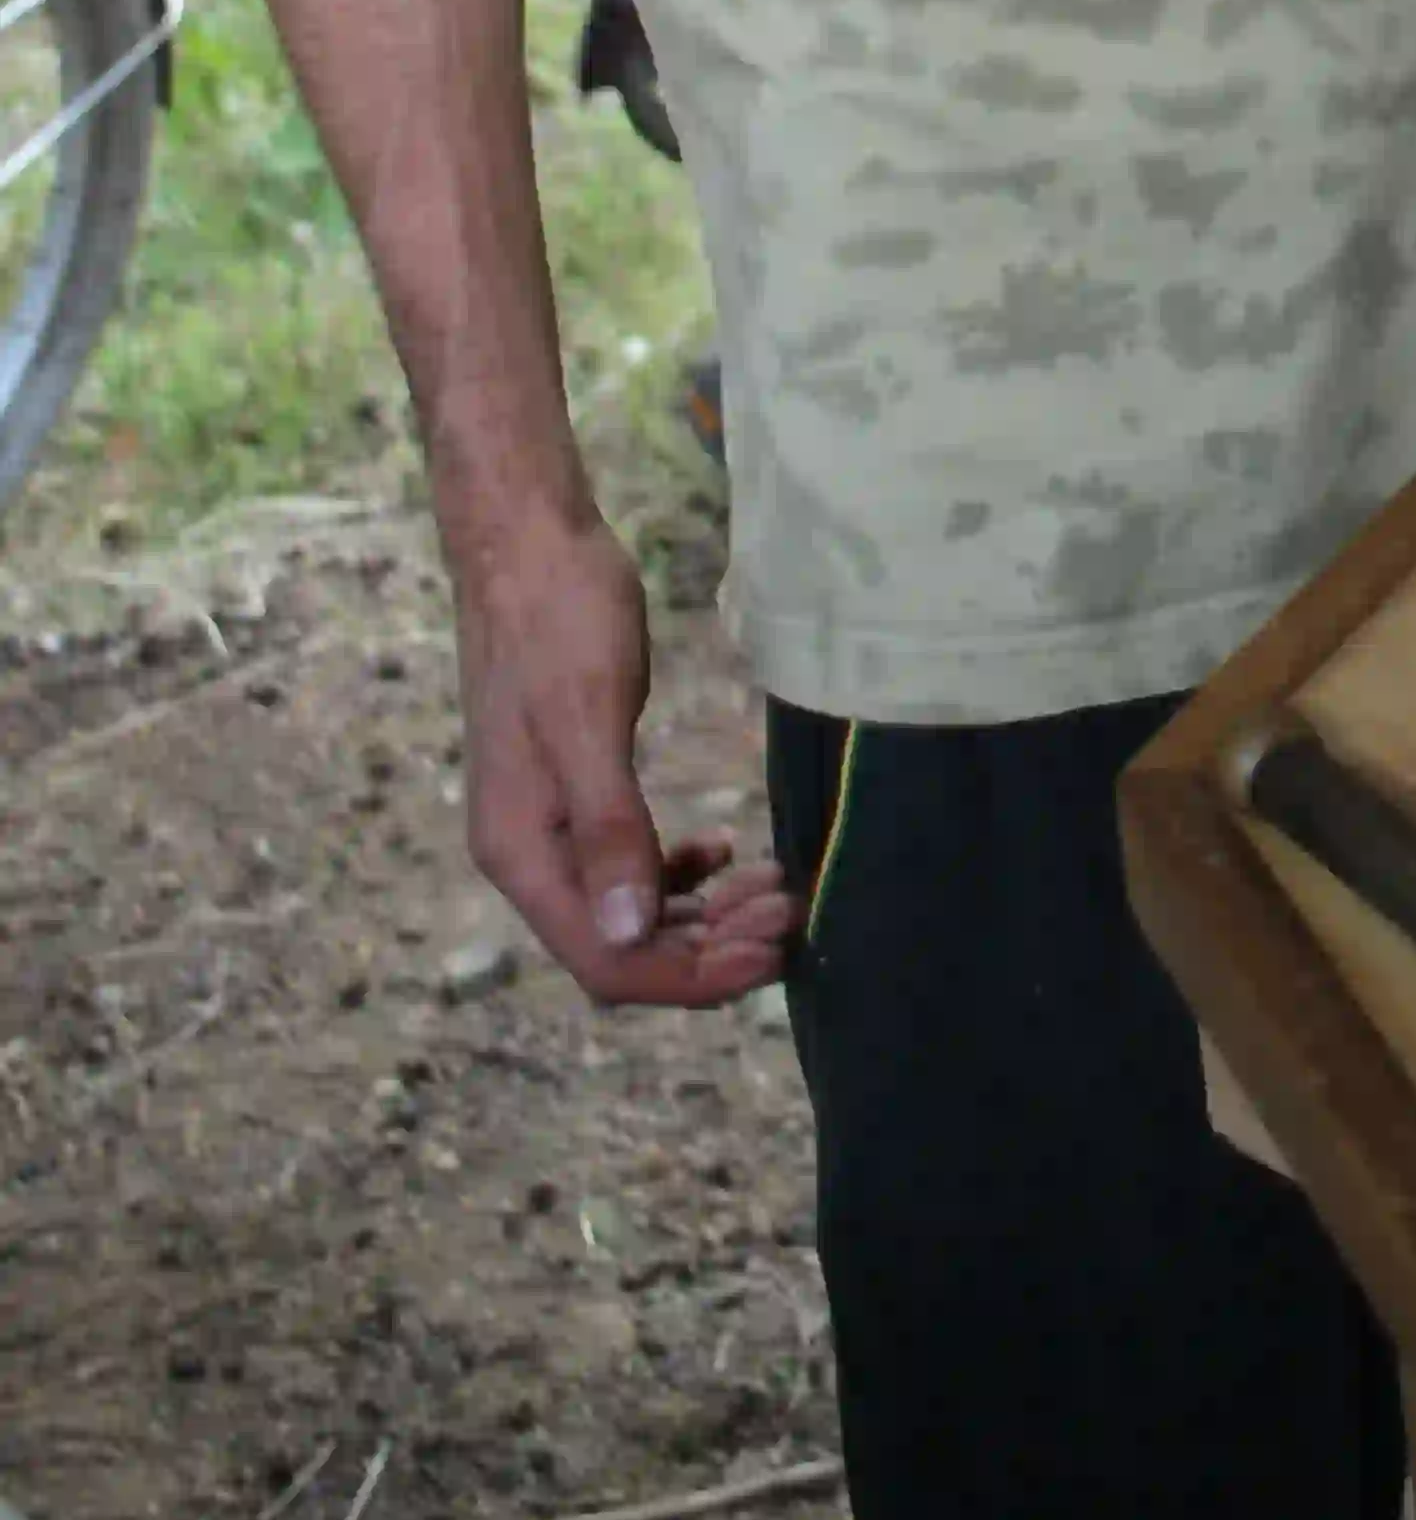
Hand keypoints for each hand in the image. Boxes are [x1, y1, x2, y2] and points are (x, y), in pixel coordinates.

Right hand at [448, 504, 797, 1006]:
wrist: (526, 543)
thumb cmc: (557, 618)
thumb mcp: (588, 718)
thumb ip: (607, 828)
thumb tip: (628, 932)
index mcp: (521, 853)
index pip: (609, 961)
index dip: (691, 975)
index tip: (771, 954)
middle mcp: (528, 855)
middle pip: (624, 946)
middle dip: (710, 946)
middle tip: (791, 915)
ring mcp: (548, 824)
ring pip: (631, 910)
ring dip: (703, 914)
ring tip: (773, 890)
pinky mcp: (573, 789)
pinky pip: (628, 864)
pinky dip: (678, 874)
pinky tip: (721, 853)